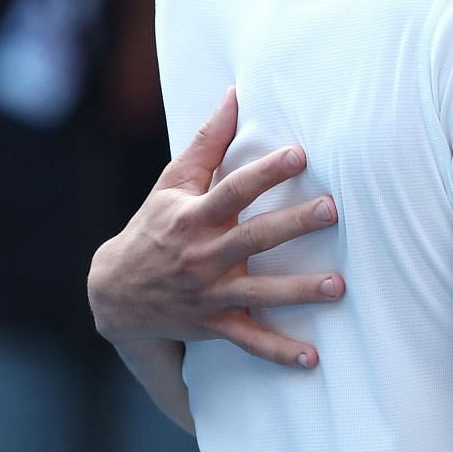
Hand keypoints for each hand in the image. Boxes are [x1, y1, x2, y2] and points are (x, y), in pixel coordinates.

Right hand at [88, 87, 343, 367]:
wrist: (114, 294)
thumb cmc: (154, 227)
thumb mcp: (172, 183)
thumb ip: (207, 140)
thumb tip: (235, 93)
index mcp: (194, 216)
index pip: (234, 189)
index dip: (266, 172)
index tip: (299, 154)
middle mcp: (202, 256)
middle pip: (254, 238)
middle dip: (293, 224)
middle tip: (332, 210)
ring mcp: (208, 294)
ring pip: (259, 294)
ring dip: (298, 292)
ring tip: (338, 286)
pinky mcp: (214, 325)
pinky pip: (249, 341)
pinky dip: (279, 352)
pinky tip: (312, 358)